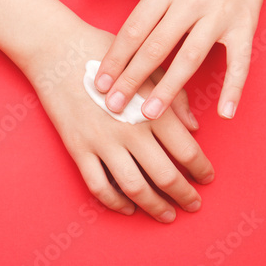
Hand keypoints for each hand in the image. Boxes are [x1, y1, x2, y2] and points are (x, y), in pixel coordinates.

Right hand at [28, 27, 213, 222]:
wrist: (58, 51)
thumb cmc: (105, 53)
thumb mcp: (147, 67)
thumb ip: (174, 98)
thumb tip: (194, 129)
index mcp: (151, 108)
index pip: (187, 151)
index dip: (202, 170)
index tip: (207, 178)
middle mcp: (130, 130)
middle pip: (167, 176)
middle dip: (185, 196)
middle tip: (193, 205)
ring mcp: (102, 142)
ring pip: (136, 188)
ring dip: (155, 207)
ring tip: (166, 214)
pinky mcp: (78, 149)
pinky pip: (99, 186)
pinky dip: (116, 203)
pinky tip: (128, 207)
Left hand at [82, 0, 265, 119]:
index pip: (134, 30)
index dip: (115, 58)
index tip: (99, 82)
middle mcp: (192, 2)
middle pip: (156, 48)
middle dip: (132, 80)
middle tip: (113, 107)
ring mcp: (220, 16)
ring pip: (190, 58)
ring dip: (169, 89)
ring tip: (149, 114)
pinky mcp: (244, 25)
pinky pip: (241, 60)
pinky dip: (235, 86)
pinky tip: (224, 112)